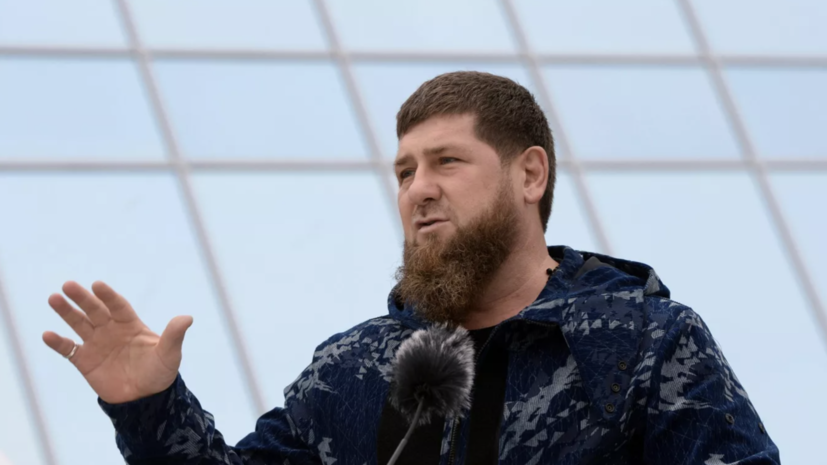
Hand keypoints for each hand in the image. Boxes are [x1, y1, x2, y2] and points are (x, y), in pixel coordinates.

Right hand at [42, 281, 192, 403]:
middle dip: (82, 298)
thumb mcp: (169, 353)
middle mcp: (111, 330)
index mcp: (130, 325)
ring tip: (54, 299)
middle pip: (95, 310)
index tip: (97, 284)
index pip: (118, 306)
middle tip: (68, 285)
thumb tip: (187, 318)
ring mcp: (97, 344)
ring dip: (66, 312)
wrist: (145, 399)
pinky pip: (68, 349)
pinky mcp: (84, 361)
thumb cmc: (160, 372)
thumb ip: (174, 335)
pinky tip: (47, 334)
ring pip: (78, 324)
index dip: (108, 296)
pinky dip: (58, 342)